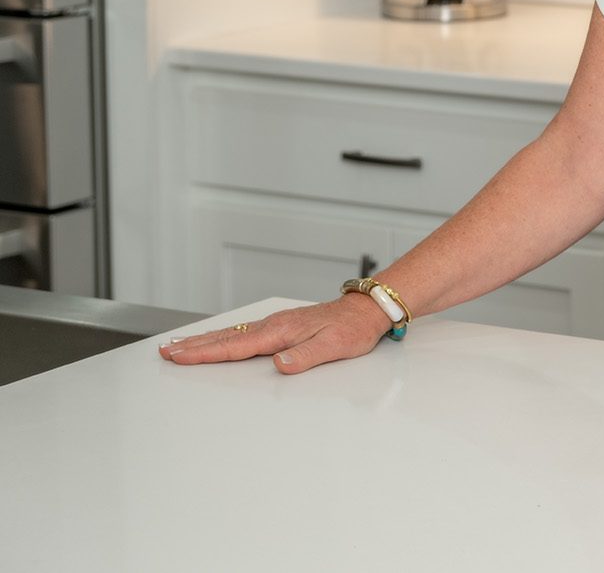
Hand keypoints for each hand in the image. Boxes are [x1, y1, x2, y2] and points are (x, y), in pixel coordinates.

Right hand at [156, 293, 393, 374]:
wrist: (367, 310)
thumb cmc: (352, 329)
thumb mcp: (334, 346)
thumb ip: (306, 356)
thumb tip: (280, 364)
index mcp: (280, 333)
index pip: (234, 347)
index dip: (204, 353)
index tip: (178, 356)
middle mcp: (273, 326)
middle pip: (225, 338)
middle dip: (193, 345)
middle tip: (164, 351)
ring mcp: (276, 324)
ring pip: (231, 333)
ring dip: (203, 339)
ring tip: (178, 344)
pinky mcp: (281, 326)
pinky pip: (244, 332)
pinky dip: (223, 336)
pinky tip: (216, 339)